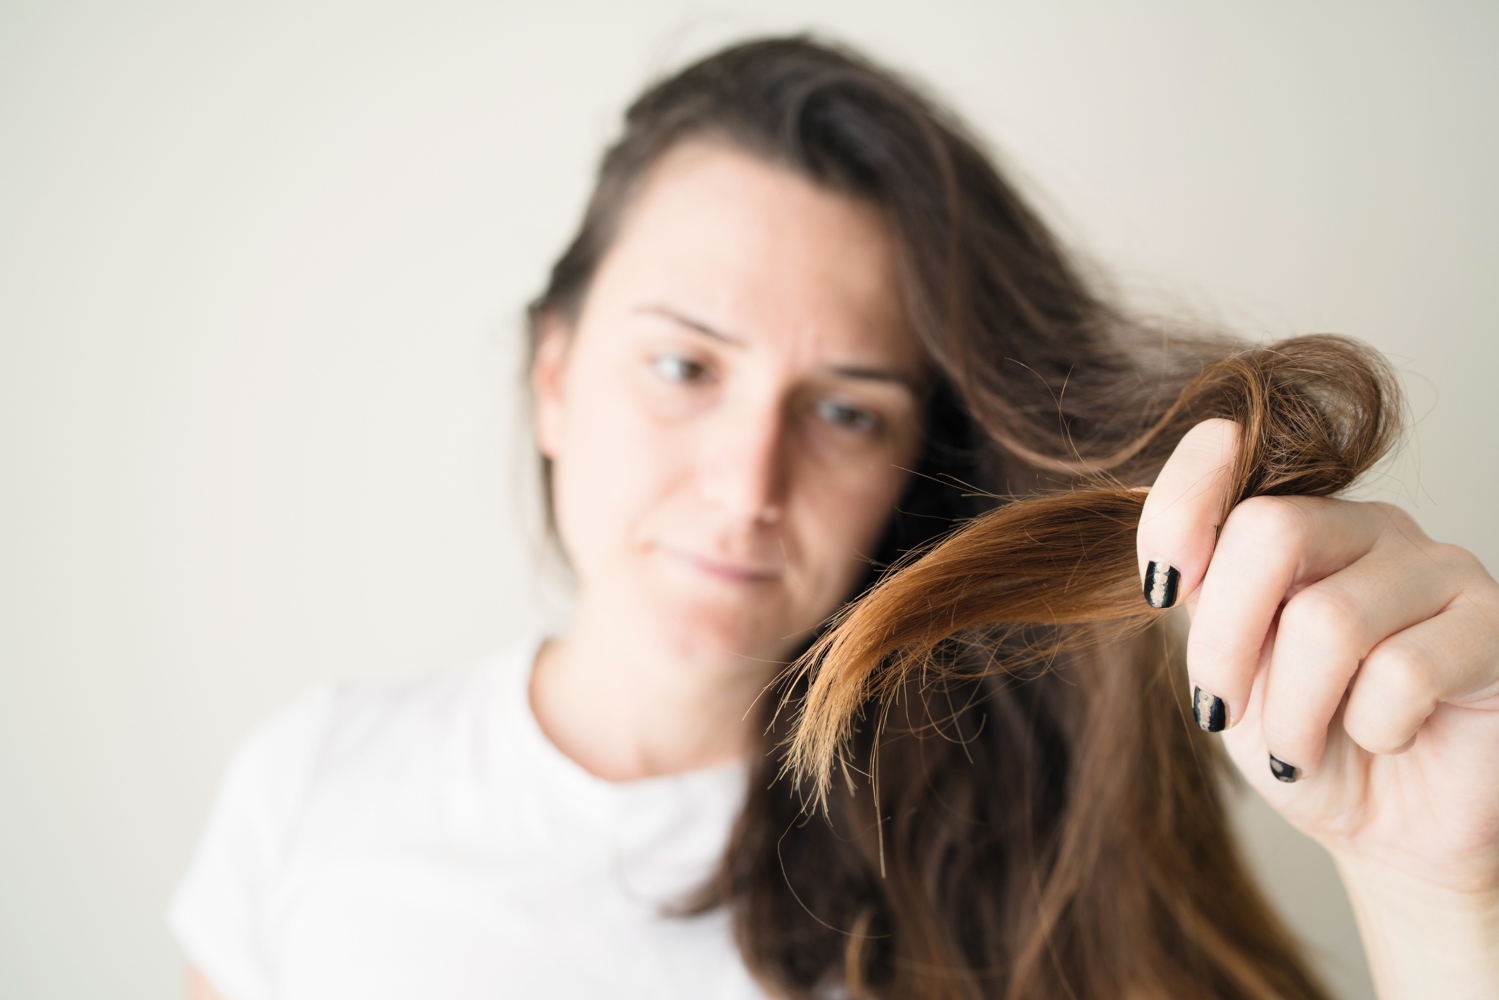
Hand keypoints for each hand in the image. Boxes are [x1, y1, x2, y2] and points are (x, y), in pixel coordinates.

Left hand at [1137, 419, 1498, 997]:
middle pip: (1270, 531)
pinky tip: (1388, 739)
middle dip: (1225, 643)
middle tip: (1220, 712)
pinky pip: (1406, 672)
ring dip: (1295, 713)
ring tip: (1301, 752)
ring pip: (1330, 620)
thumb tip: (1144, 523)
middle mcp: (1366, 526)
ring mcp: (1438, 568)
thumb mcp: (1227, 671)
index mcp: (1293, 523)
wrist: (1391, 830)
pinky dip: (1373, 728)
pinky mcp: (1494, 625)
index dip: (1178, 509)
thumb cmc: (1309, 743)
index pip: (1226, 453)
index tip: (1159, 588)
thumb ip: (1199, 596)